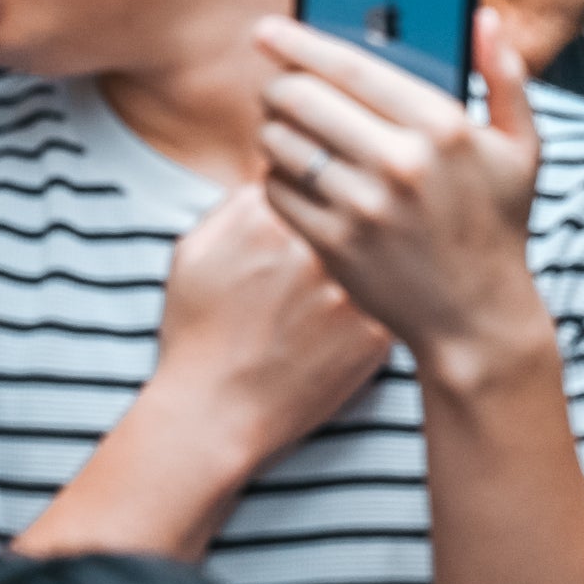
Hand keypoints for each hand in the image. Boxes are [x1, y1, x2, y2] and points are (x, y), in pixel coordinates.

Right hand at [153, 180, 393, 468]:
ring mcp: (350, 293)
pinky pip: (390, 298)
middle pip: (350, 207)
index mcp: (269, 218)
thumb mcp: (193, 250)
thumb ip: (236, 201)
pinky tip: (343, 324)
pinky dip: (376, 304)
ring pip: (376, 251)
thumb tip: (279, 170)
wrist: (214, 413)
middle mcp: (315, 249)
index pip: (313, 173)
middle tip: (318, 258)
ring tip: (327, 295)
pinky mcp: (375, 334)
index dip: (312, 190)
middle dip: (344, 222)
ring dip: (367, 261)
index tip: (308, 210)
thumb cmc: (197, 331)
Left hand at [256, 11, 551, 374]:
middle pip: (301, 99)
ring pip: (280, 143)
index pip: (350, 66)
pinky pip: (276, 191)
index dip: (299, 42)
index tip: (268, 30)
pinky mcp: (334, 245)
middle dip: (278, 86)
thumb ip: (505, 76)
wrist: (476, 318)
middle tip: (278, 88)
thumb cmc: (496, 225)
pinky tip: (296, 177)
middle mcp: (401, 163)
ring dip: (273, 130)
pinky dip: (276, 177)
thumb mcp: (521, 147)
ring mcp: (364, 207)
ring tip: (288, 132)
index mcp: (444, 127)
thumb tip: (485, 19)